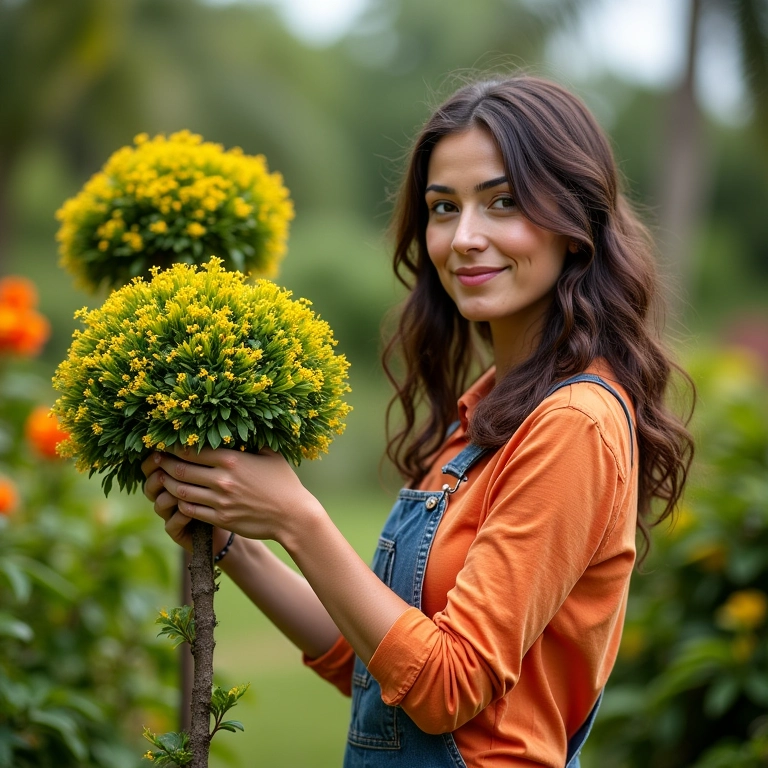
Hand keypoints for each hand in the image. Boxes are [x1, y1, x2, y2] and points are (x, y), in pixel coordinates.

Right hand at [141, 452, 229, 552]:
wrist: (233, 520)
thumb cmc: (226, 489)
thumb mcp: (216, 470)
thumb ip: (205, 457)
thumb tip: (201, 436)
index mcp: (171, 476)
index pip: (152, 466)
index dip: (155, 459)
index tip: (161, 450)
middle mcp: (166, 495)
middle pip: (150, 484)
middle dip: (158, 475)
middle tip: (164, 470)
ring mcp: (170, 514)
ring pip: (159, 503)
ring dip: (168, 496)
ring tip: (179, 490)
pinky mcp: (177, 531)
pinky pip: (171, 524)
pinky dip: (178, 517)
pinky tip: (188, 511)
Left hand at [145, 444, 323, 545]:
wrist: (293, 516)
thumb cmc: (284, 483)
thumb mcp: (270, 455)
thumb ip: (251, 441)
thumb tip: (240, 426)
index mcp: (232, 460)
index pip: (192, 450)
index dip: (173, 446)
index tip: (164, 443)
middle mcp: (222, 480)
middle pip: (180, 469)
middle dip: (163, 463)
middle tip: (154, 459)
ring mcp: (220, 501)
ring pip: (180, 491)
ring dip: (167, 484)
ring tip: (161, 478)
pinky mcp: (221, 519)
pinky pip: (190, 510)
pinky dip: (179, 504)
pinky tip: (177, 499)